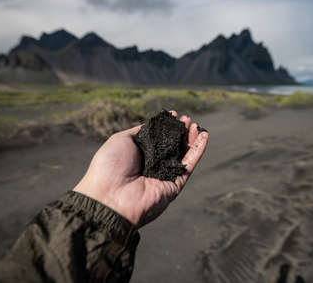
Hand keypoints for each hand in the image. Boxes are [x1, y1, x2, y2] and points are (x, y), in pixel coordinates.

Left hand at [73, 111, 208, 227]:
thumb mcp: (121, 140)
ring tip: (195, 125)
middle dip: (180, 131)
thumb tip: (153, 124)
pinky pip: (189, 165)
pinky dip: (198, 150)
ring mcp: (164, 176)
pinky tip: (203, 136)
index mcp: (138, 156)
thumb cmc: (109, 167)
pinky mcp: (175, 185)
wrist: (109, 196)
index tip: (174, 115)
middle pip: (172, 146)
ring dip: (191, 139)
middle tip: (187, 119)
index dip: (166, 127)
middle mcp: (152, 166)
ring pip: (183, 154)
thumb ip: (140, 131)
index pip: (158, 139)